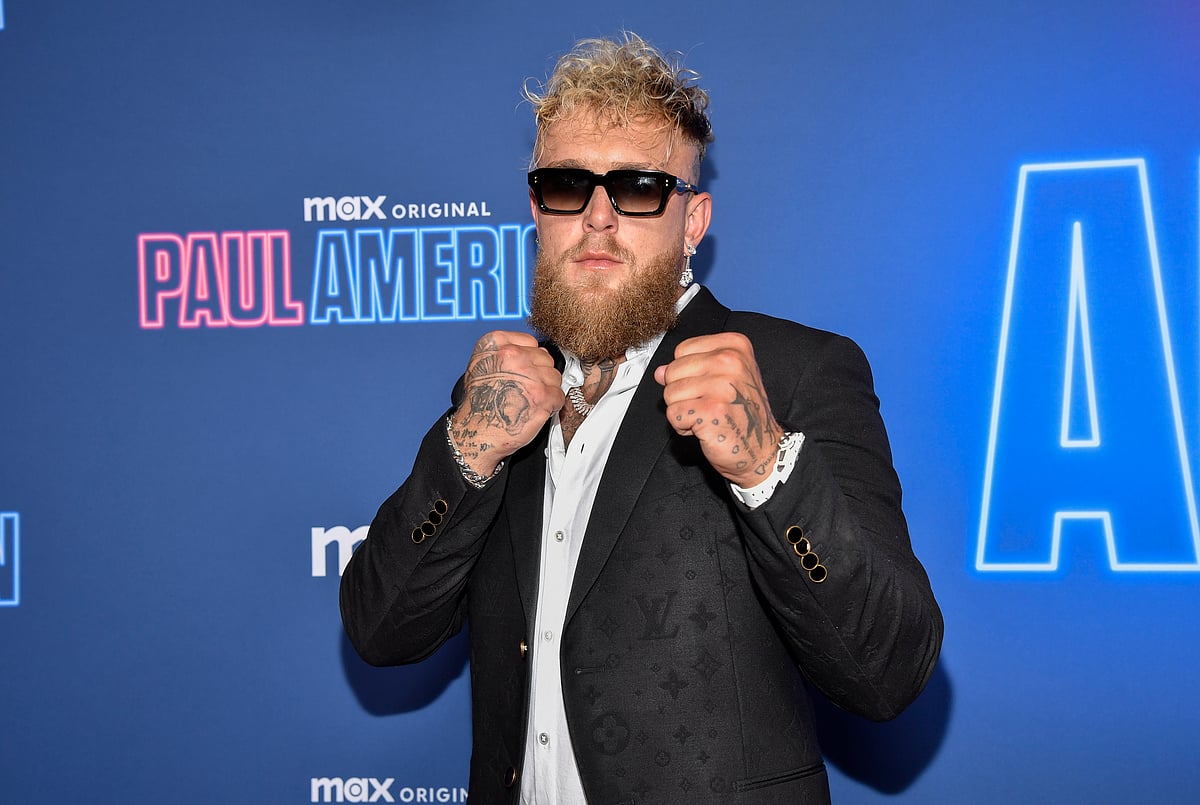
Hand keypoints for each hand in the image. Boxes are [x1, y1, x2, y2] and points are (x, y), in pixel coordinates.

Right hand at [449, 331, 563, 475]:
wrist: (476, 432)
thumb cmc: (478, 404)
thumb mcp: (480, 365)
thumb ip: (503, 352)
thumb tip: (529, 352)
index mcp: (495, 344)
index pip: (530, 342)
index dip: (529, 358)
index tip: (524, 370)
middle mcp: (512, 355)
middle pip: (545, 358)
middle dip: (540, 374)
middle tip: (526, 389)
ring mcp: (529, 375)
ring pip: (555, 376)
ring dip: (547, 389)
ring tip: (529, 400)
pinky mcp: (543, 396)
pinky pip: (559, 395)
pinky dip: (552, 405)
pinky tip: (536, 409)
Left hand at [653, 333, 783, 487]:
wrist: (762, 449)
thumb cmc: (744, 414)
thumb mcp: (723, 379)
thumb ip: (691, 368)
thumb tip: (660, 371)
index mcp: (735, 347)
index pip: (682, 349)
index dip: (687, 371)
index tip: (708, 385)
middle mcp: (731, 362)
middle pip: (673, 370)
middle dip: (682, 392)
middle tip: (707, 403)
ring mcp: (721, 386)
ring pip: (670, 393)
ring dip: (683, 410)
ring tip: (706, 415)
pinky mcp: (711, 410)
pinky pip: (673, 413)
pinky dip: (683, 426)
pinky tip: (704, 426)